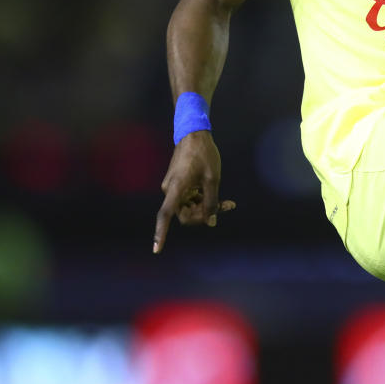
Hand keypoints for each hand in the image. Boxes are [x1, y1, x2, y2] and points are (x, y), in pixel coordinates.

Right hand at [153, 130, 236, 252]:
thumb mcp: (213, 179)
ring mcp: (173, 188)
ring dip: (206, 208)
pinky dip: (202, 200)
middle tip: (225, 207)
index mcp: (176, 189)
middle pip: (185, 215)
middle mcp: (170, 190)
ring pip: (189, 208)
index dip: (161, 233)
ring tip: (227, 203)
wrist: (194, 134)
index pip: (165, 216)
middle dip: (204, 215)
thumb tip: (211, 222)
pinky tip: (220, 198)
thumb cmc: (204, 154)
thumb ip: (211, 202)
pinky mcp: (178, 185)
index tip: (157, 250)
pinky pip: (189, 199)